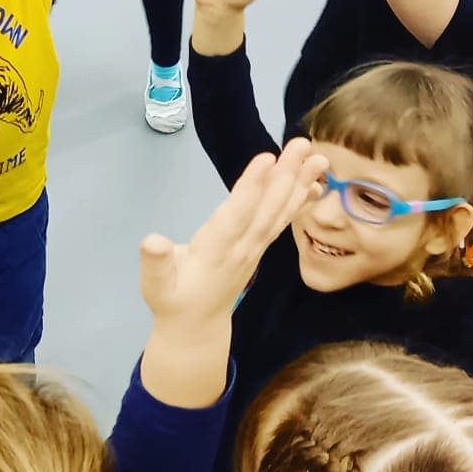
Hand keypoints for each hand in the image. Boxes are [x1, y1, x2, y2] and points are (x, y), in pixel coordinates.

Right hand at [140, 141, 328, 329]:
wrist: (197, 327)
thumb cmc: (172, 301)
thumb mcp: (155, 286)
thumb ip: (156, 264)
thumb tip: (152, 241)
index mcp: (214, 251)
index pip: (236, 215)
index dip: (251, 188)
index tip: (267, 159)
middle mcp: (241, 247)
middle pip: (266, 208)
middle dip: (285, 176)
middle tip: (303, 144)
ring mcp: (254, 248)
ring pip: (279, 212)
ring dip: (300, 183)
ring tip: (320, 157)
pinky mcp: (259, 247)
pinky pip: (281, 221)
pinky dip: (299, 202)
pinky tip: (315, 183)